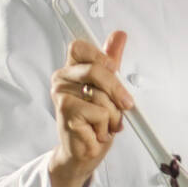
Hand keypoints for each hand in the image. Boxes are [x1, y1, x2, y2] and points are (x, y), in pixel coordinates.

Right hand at [48, 32, 133, 186]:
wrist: (82, 152)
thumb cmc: (93, 120)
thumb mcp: (107, 87)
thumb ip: (111, 60)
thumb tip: (118, 35)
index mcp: (71, 70)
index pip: (79, 47)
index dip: (99, 54)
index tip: (113, 67)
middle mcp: (62, 80)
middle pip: (97, 69)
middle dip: (117, 90)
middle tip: (126, 104)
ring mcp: (61, 95)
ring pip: (103, 96)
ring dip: (113, 114)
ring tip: (105, 123)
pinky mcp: (66, 112)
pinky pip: (100, 113)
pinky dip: (106, 126)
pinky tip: (96, 132)